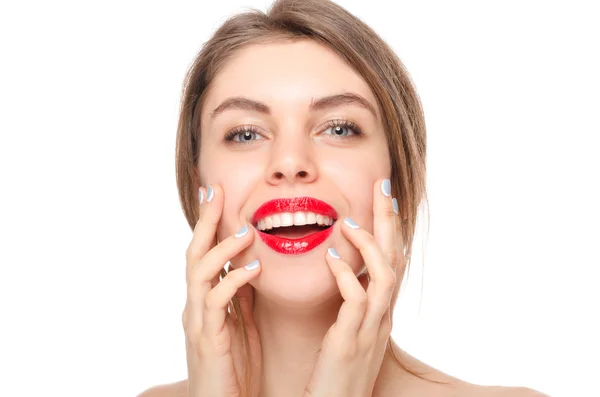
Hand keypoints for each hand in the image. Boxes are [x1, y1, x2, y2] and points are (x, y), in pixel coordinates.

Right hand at [182, 184, 262, 396]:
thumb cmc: (232, 367)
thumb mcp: (240, 324)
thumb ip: (240, 296)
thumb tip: (250, 266)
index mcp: (205, 300)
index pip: (205, 252)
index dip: (210, 223)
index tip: (218, 193)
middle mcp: (195, 305)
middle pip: (194, 253)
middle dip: (205, 221)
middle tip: (217, 191)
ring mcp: (197, 321)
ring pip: (200, 273)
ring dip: (222, 249)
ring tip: (246, 231)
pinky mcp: (206, 339)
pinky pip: (217, 303)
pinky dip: (234, 282)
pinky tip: (254, 269)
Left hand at [303, 179, 404, 396]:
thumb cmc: (335, 374)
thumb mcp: (347, 332)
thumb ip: (347, 302)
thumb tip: (340, 270)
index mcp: (379, 311)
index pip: (390, 259)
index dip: (388, 227)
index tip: (381, 196)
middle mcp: (381, 316)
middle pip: (395, 258)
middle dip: (389, 220)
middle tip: (382, 185)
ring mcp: (370, 328)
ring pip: (385, 276)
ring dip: (369, 245)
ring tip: (349, 223)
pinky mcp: (351, 341)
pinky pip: (356, 301)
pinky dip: (346, 275)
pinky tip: (331, 257)